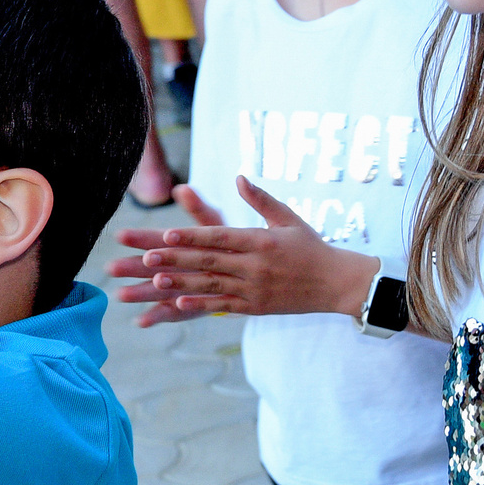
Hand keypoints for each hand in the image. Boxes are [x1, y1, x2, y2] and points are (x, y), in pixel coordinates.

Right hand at [108, 185, 226, 324]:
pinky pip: (169, 313)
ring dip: (138, 293)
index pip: (154, 240)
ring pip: (153, 291)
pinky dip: (156, 317)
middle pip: (148, 267)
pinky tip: (141, 321)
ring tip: (121, 295)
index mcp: (175, 245)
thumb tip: (183, 187)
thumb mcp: (213, 224)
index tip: (121, 235)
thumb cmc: (225, 244)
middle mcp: (170, 266)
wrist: (241, 272)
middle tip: (111, 268)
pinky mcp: (182, 308)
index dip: (139, 238)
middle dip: (131, 268)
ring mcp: (174, 288)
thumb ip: (198, 209)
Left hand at [111, 178, 376, 320]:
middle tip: (145, 256)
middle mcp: (255, 266)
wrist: (338, 284)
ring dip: (180, 283)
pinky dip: (201, 306)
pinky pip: (224, 306)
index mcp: (261, 241)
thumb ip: (260, 199)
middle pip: (208, 261)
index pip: (220, 237)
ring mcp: (254, 288)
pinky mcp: (255, 307)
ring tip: (154, 280)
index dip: (192, 236)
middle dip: (175, 258)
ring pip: (211, 285)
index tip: (166, 233)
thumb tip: (238, 177)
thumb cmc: (311, 246)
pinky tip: (179, 304)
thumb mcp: (288, 218)